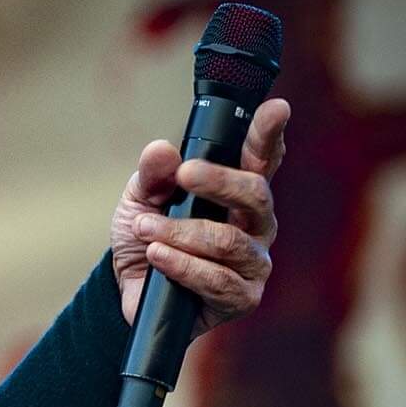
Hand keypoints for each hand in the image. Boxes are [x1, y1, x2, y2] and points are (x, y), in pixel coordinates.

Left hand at [109, 97, 287, 336]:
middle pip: (256, 195)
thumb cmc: (147, 237)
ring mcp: (253, 263)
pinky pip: (218, 280)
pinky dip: (181, 265)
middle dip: (219, 181)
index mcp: (237, 194)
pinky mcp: (241, 298)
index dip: (270, 134)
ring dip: (180, 233)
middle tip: (185, 175)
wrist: (128, 290)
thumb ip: (153, 175)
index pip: (262, 159)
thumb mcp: (139, 199)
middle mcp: (255, 225)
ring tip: (145, 229)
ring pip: (228, 241)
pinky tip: (156, 256)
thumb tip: (162, 149)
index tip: (277, 108)